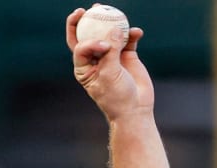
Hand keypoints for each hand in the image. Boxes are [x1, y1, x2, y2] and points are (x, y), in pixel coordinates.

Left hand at [66, 7, 153, 121]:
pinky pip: (128, 40)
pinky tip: (137, 32)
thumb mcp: (109, 75)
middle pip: (89, 35)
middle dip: (88, 20)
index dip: (85, 38)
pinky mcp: (127, 56)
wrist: (135, 109)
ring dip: (112, 22)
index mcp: (84, 67)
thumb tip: (114, 29)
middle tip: (92, 8)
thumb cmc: (116, 97)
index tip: (101, 42)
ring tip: (114, 10)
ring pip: (110, 34)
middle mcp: (96, 60)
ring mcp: (112, 56)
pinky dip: (132, 34)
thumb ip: (110, 52)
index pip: (79, 47)